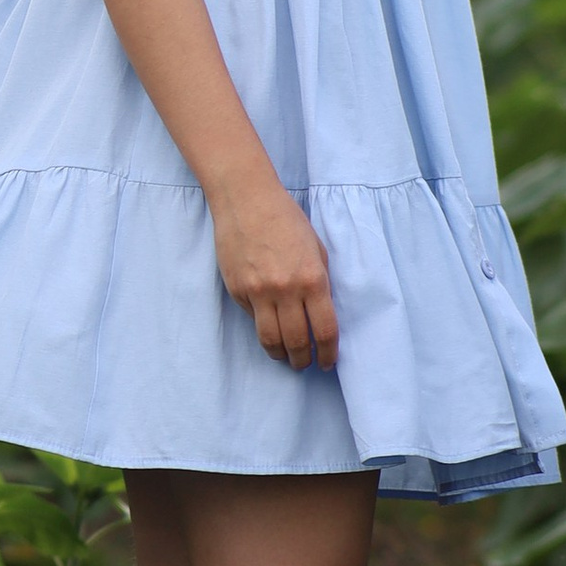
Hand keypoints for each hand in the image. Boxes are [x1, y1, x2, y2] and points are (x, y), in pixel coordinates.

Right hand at [210, 176, 337, 369]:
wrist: (247, 200)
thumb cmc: (286, 220)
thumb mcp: (317, 249)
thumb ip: (320, 282)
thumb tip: (318, 314)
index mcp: (313, 279)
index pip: (325, 330)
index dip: (328, 353)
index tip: (327, 361)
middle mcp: (286, 289)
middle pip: (296, 341)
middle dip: (303, 360)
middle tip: (305, 364)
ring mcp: (258, 292)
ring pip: (270, 339)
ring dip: (280, 355)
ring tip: (285, 357)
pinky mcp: (238, 290)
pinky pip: (253, 318)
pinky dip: (262, 327)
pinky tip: (268, 325)